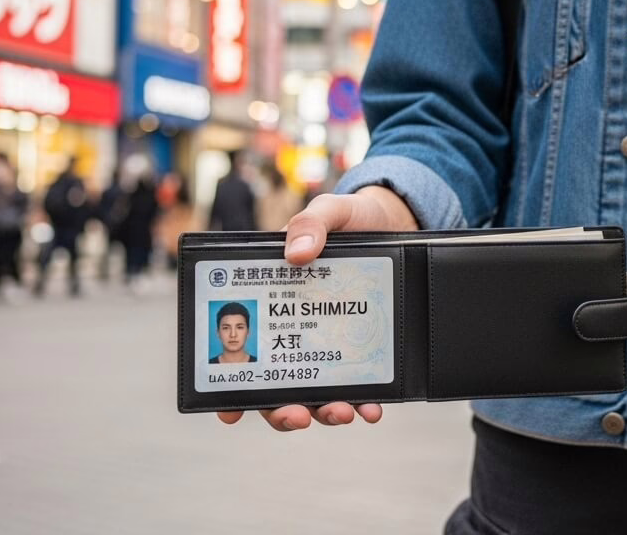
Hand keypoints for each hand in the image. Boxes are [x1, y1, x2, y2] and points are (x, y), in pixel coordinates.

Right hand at [215, 186, 417, 430]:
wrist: (398, 224)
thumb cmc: (353, 219)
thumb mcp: (332, 212)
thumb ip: (311, 224)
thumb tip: (296, 253)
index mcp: (277, 301)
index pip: (247, 351)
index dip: (232, 387)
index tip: (228, 411)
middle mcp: (300, 331)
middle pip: (281, 386)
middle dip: (284, 411)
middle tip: (297, 414)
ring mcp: (332, 345)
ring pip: (319, 395)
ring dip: (326, 412)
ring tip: (342, 412)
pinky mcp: (365, 351)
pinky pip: (362, 386)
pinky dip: (366, 402)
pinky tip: (373, 408)